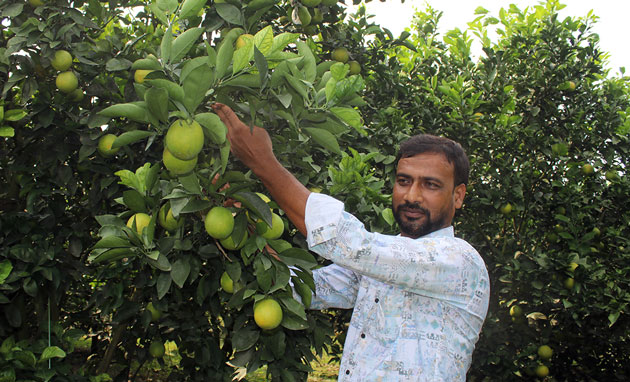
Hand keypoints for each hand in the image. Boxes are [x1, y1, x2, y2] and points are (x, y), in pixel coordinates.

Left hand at [211, 103, 309, 234]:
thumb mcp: (260, 130)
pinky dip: (226, 134)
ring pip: (224, 131)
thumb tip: (245, 126)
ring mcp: (231, 144)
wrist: (262, 162)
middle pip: (223, 121)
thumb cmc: (264, 145)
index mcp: (239, 128)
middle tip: (213, 106)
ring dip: (221, 123)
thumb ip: (250, 126)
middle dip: (218, 112)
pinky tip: (227, 132)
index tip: (217, 103)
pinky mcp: (232, 150)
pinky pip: (228, 140)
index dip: (223, 107)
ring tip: (218, 118)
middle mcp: (232, 135)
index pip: (228, 114)